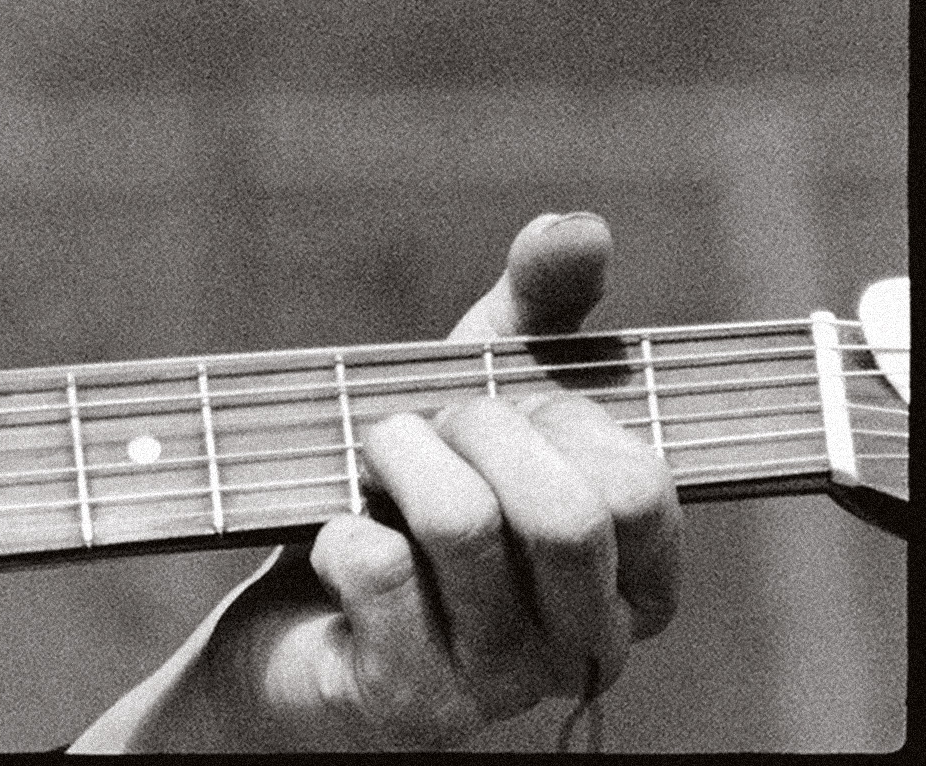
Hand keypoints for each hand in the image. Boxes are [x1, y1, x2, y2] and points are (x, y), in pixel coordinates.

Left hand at [79, 212, 682, 749]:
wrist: (288, 625)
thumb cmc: (403, 500)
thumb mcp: (471, 392)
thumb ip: (538, 310)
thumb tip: (583, 225)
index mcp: (631, 578)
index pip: (639, 485)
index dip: (550, 421)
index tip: (487, 409)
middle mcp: (587, 643)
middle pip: (567, 513)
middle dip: (471, 432)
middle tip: (411, 428)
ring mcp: (504, 684)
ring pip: (465, 526)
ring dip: (391, 461)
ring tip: (364, 463)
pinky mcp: (411, 701)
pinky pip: (378, 573)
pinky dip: (336, 527)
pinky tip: (329, 538)